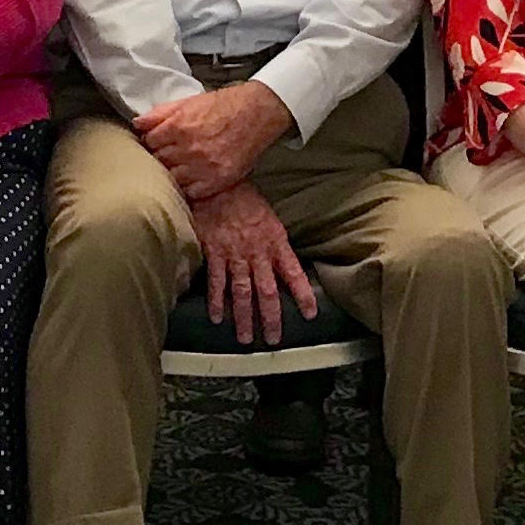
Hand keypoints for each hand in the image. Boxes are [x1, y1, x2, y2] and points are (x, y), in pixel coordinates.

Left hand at [134, 82, 294, 203]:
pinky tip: (194, 177)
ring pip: (173, 178)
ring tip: (182, 166)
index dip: (152, 143)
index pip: (149, 143)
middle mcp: (188, 148)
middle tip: (169, 155)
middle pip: (159, 162)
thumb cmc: (224, 106)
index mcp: (178, 127)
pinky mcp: (216, 180)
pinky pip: (191, 192)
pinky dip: (189, 186)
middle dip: (161, 158)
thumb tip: (138, 123)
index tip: (157, 144)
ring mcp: (203, 166)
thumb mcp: (188, 102)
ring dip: (174, 173)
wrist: (256, 114)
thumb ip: (160, 113)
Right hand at [188, 183, 320, 346]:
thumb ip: (275, 245)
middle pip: (267, 292)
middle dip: (271, 319)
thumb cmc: (245, 199)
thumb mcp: (270, 219)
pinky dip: (217, 302)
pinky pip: (216, 282)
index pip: (294, 273)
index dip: (303, 295)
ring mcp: (234, 255)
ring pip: (242, 293)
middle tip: (273, 340)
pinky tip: (217, 318)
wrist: (218, 184)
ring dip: (244, 318)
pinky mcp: (214, 253)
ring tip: (245, 339)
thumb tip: (282, 266)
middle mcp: (257, 253)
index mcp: (276, 243)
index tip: (310, 314)